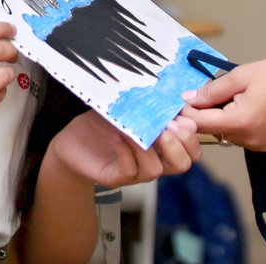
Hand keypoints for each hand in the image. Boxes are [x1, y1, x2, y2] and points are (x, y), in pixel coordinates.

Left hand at [49, 111, 200, 187]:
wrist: (72, 140)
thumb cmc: (103, 122)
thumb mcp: (129, 106)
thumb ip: (150, 102)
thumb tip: (171, 89)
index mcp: (163, 145)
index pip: (192, 149)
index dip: (193, 134)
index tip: (184, 112)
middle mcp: (154, 160)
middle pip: (183, 164)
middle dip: (180, 144)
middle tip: (169, 126)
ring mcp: (135, 172)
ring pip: (155, 169)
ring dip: (149, 146)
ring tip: (140, 127)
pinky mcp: (115, 176)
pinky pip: (129, 169)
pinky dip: (126, 151)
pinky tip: (120, 135)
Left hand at [181, 51, 265, 151]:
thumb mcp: (240, 76)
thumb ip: (212, 90)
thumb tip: (188, 100)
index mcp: (241, 123)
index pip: (201, 124)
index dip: (186, 113)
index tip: (178, 102)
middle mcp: (251, 141)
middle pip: (215, 130)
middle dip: (208, 113)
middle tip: (209, 92)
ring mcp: (262, 146)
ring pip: (230, 135)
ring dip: (225, 119)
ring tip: (237, 97)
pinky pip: (246, 138)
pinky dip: (241, 125)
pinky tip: (252, 107)